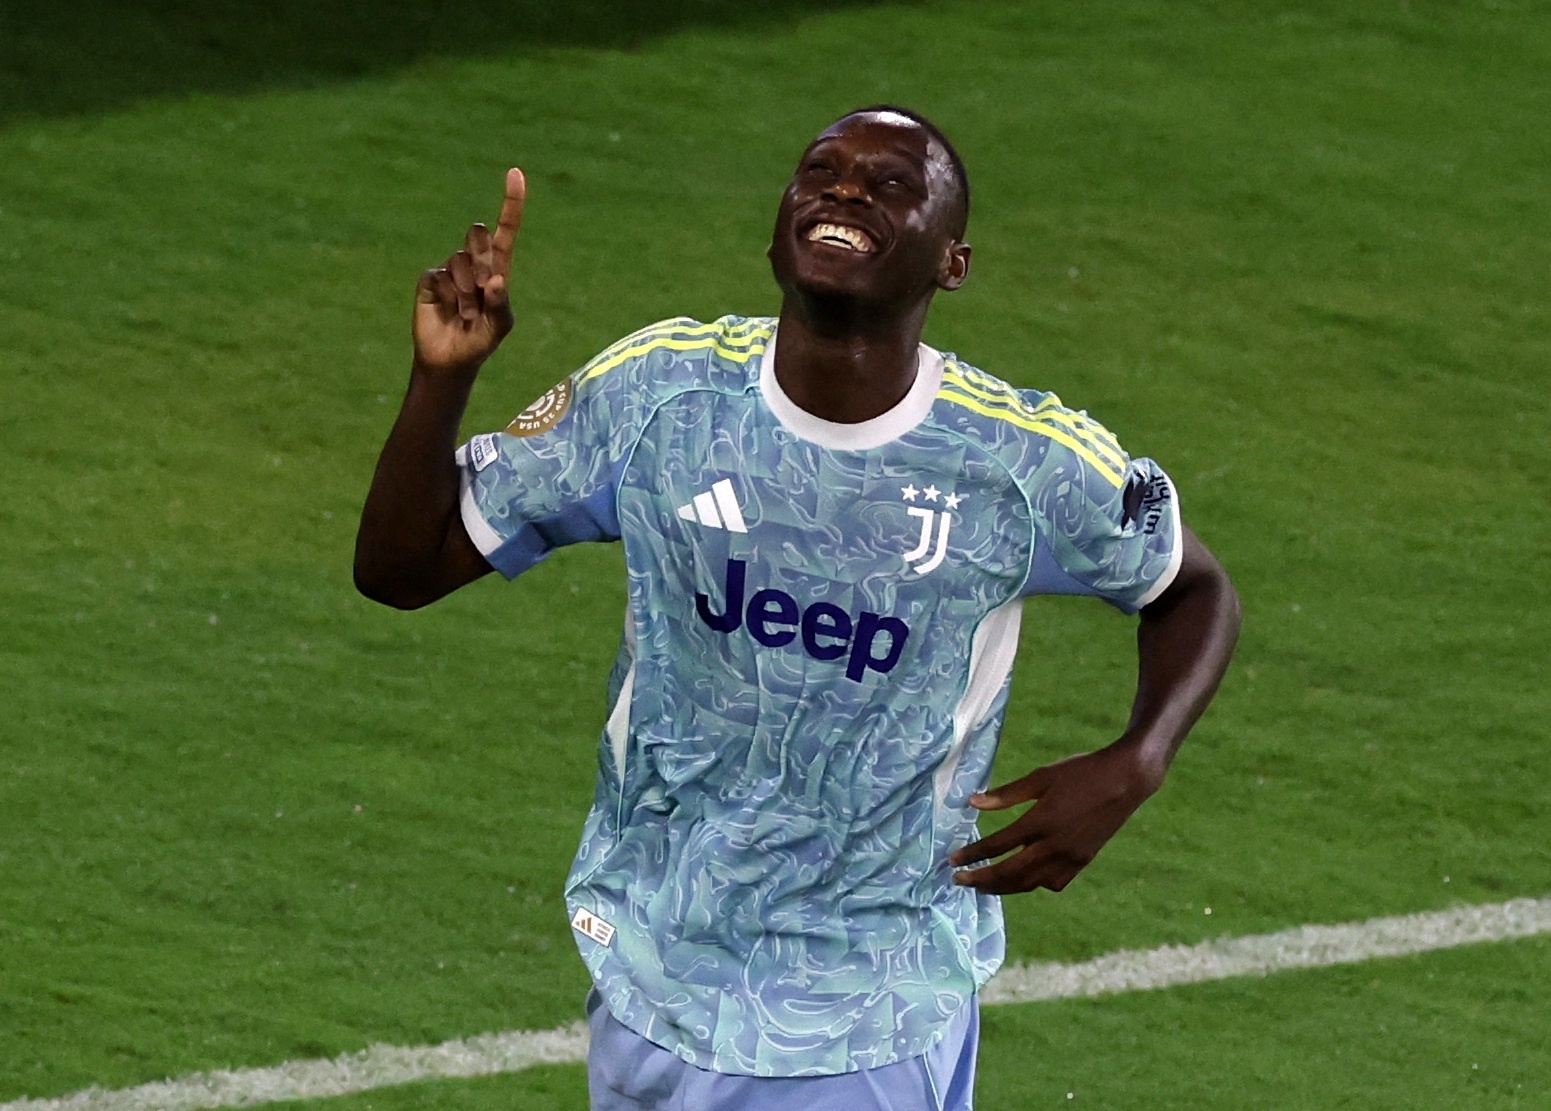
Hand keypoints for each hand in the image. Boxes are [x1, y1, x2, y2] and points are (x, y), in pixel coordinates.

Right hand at [412, 167, 525, 377]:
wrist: (449, 359)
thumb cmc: (480, 341)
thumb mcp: (499, 327)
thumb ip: (501, 304)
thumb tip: (495, 279)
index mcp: (497, 269)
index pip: (505, 231)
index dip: (511, 204)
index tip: (516, 174)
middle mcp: (474, 263)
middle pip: (478, 237)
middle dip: (481, 260)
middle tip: (480, 290)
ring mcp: (450, 269)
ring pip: (459, 261)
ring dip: (465, 292)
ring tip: (465, 312)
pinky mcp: (430, 279)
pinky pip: (439, 275)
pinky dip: (447, 296)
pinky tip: (447, 310)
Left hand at [948, 740, 1163, 894]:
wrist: (1126, 780)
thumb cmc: (1081, 772)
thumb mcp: (1042, 776)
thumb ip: (1006, 794)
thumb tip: (971, 802)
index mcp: (1042, 821)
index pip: (998, 845)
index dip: (972, 855)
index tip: (952, 861)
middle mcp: (1055, 845)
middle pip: (1010, 873)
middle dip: (981, 879)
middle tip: (958, 881)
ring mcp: (1071, 857)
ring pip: (1030, 883)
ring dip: (1003, 887)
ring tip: (982, 886)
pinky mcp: (1082, 861)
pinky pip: (1052, 883)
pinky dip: (1032, 884)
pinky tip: (1021, 879)